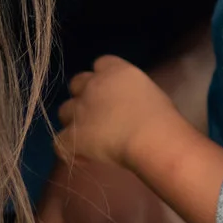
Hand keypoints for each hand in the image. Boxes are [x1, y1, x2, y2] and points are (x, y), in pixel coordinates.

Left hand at [57, 56, 181, 171]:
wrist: (152, 138)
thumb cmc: (162, 117)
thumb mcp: (149, 92)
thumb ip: (131, 91)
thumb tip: (127, 104)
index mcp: (115, 70)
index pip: (100, 64)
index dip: (103, 78)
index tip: (112, 93)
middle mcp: (93, 85)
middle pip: (76, 83)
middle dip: (83, 96)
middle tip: (98, 114)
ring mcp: (80, 109)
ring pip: (64, 110)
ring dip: (74, 121)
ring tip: (89, 138)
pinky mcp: (73, 135)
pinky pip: (59, 142)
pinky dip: (70, 150)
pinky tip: (84, 158)